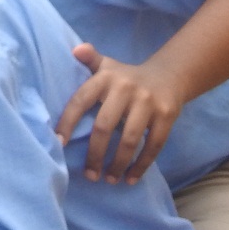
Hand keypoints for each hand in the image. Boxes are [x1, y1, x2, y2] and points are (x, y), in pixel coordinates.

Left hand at [57, 44, 183, 183]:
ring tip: (109, 179)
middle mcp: (125, 89)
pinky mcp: (166, 116)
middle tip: (89, 175)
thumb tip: (75, 49)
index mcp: (105, 78)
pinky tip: (131, 178)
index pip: (80, 101)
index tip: (59, 144)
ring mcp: (147, 103)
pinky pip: (153, 146)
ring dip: (118, 163)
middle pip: (104, 126)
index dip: (67, 122)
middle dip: (94, 154)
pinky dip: (141, 165)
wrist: (169, 76)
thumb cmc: (127, 77)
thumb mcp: (107, 66)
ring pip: (129, 140)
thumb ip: (90, 60)